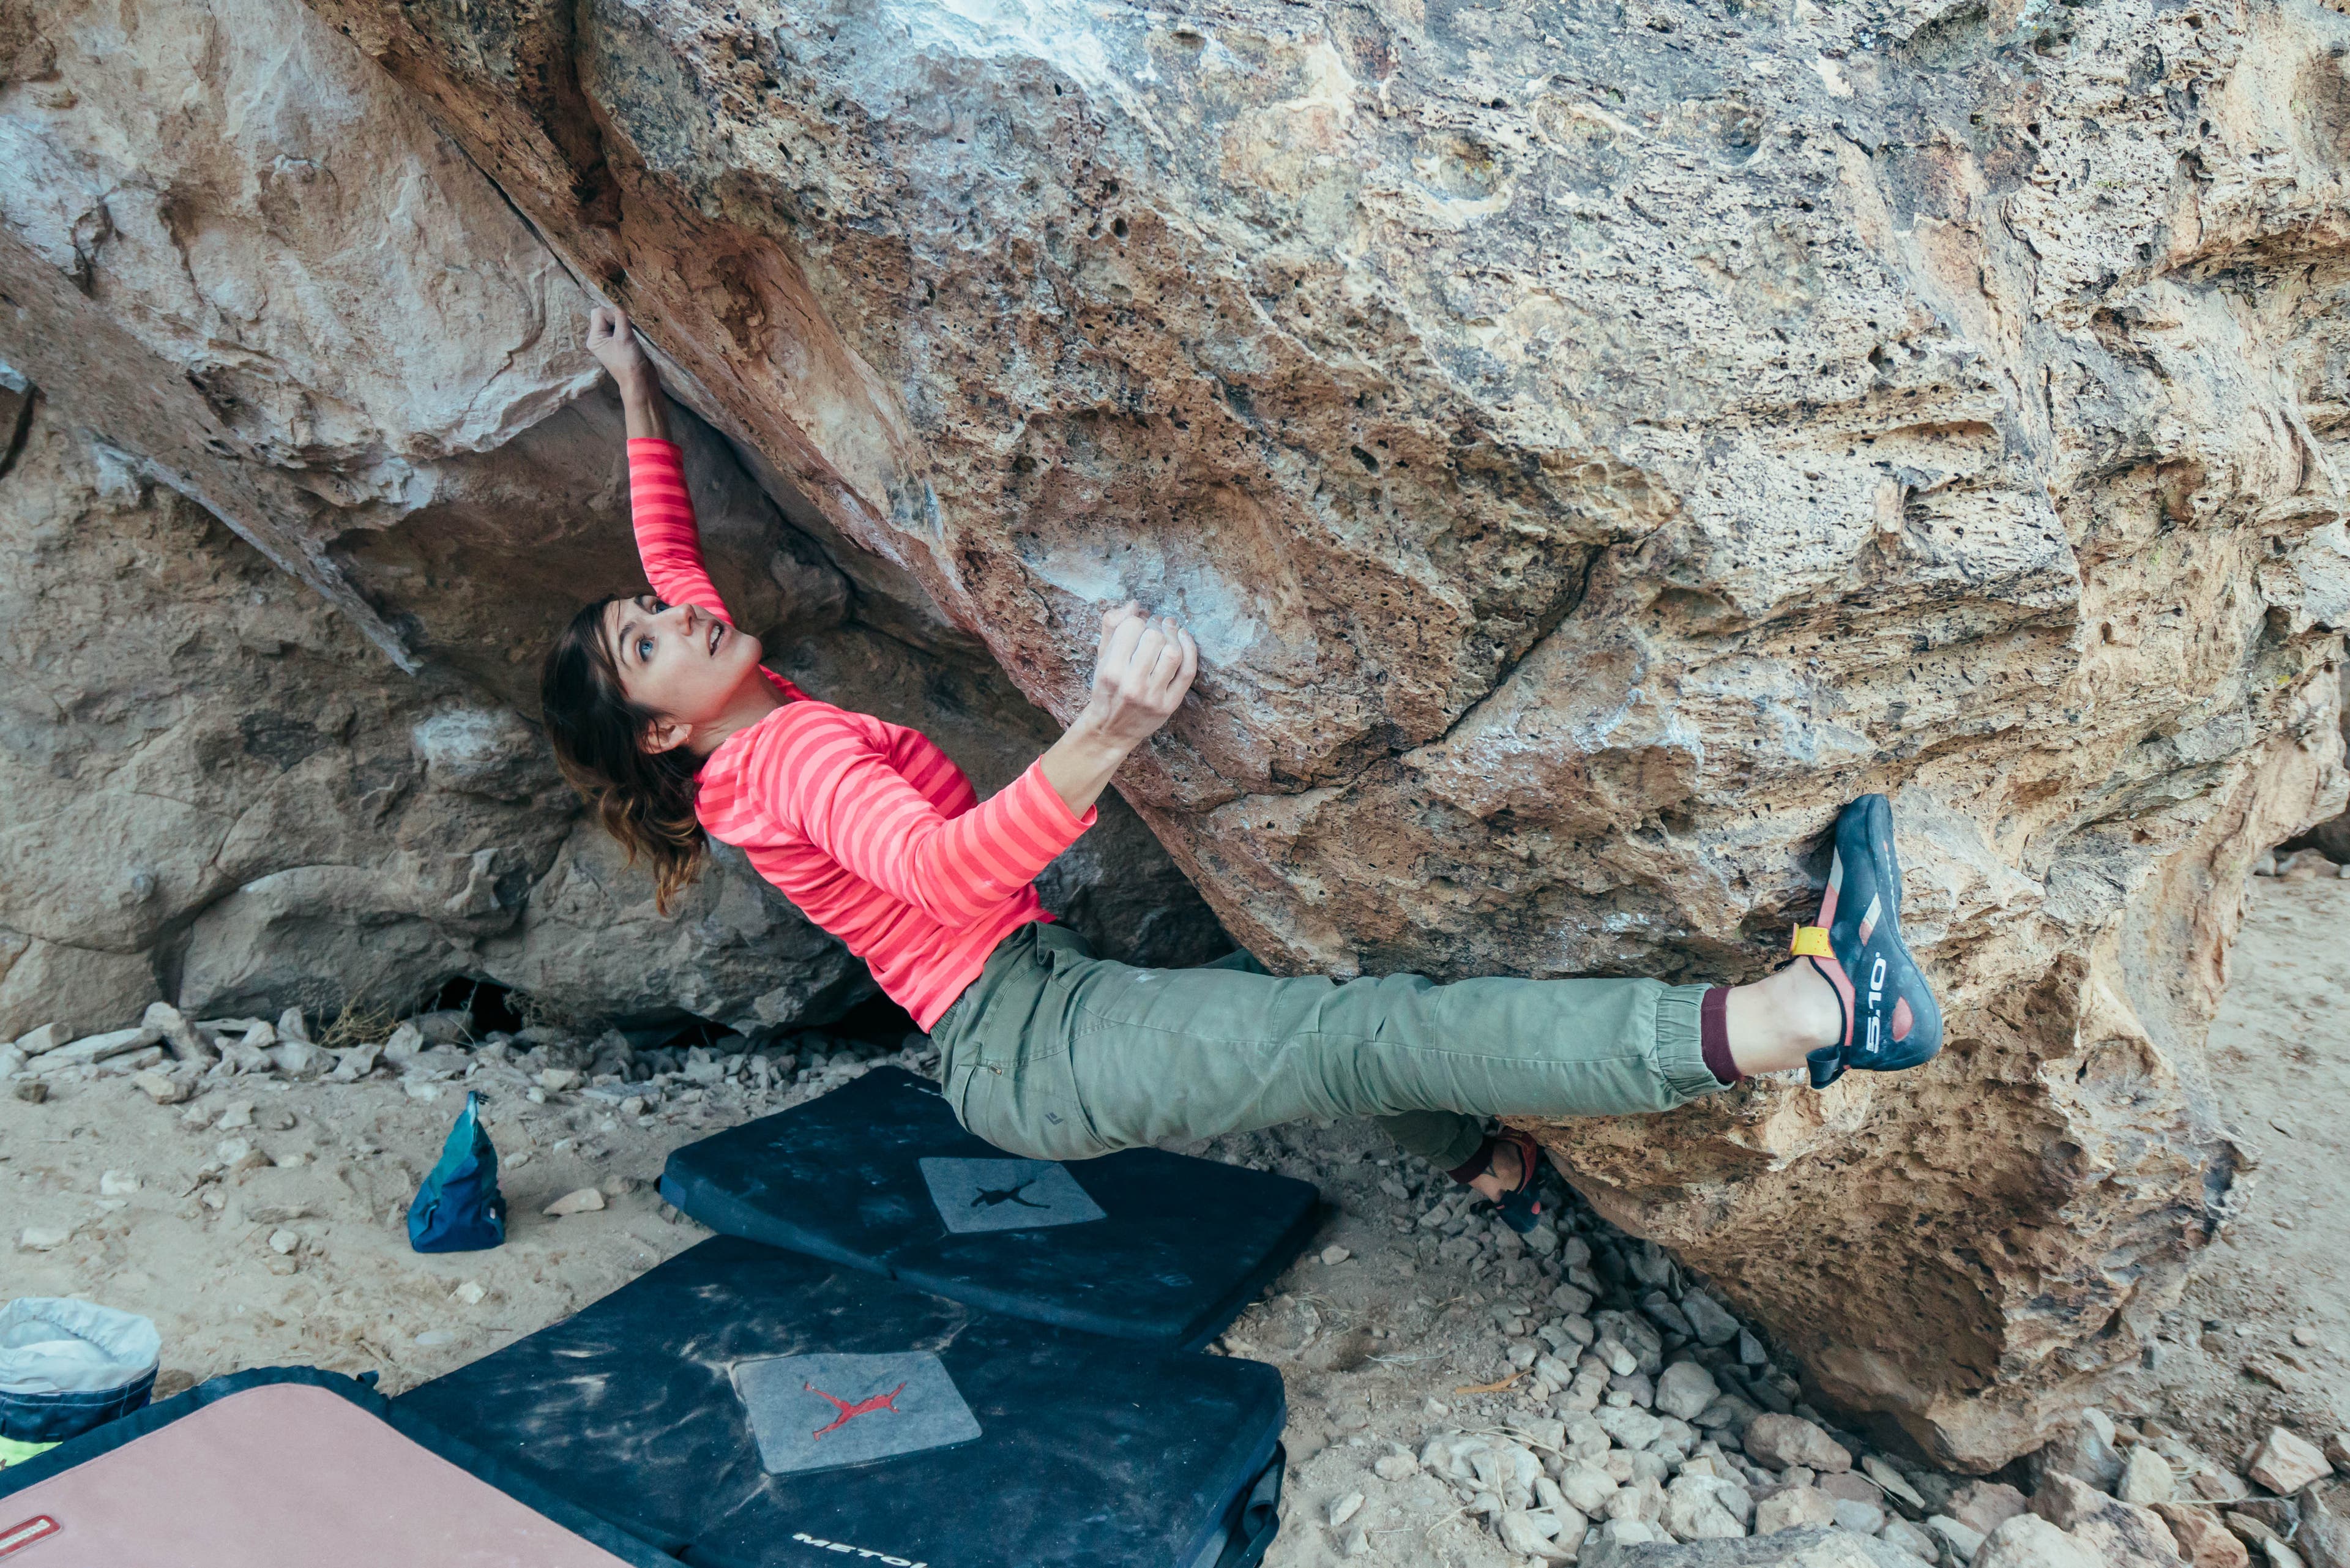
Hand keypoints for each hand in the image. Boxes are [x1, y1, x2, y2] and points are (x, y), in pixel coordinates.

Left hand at [587, 306, 655, 398]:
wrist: (640, 381)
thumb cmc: (629, 362)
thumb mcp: (624, 336)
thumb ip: (621, 317)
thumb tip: (620, 305)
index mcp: (594, 338)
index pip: (599, 313)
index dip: (612, 314)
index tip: (624, 325)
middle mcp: (599, 338)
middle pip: (602, 314)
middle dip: (616, 315)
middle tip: (627, 327)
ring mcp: (609, 341)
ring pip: (612, 319)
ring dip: (623, 321)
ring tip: (630, 333)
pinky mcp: (619, 342)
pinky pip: (619, 326)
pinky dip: (627, 325)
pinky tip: (633, 334)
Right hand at [1077, 601, 1197, 751]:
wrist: (1111, 730)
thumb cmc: (1106, 689)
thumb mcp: (1101, 658)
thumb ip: (1112, 627)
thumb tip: (1134, 604)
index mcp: (1110, 670)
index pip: (1131, 628)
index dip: (1137, 620)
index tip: (1139, 624)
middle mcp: (1131, 684)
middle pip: (1154, 638)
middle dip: (1156, 626)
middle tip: (1156, 625)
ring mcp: (1152, 696)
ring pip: (1173, 653)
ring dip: (1174, 634)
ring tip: (1170, 628)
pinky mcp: (1170, 704)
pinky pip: (1188, 672)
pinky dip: (1190, 650)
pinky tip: (1184, 637)